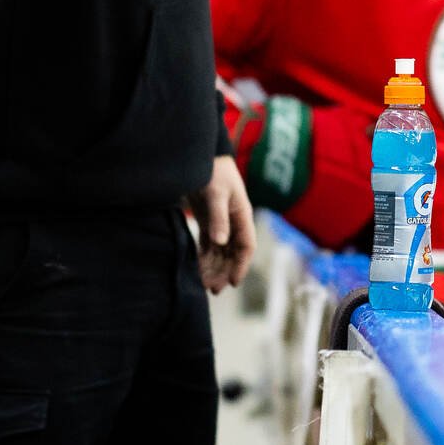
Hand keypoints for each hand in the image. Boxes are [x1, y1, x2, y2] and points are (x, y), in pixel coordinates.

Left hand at [189, 155, 256, 293]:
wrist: (201, 155)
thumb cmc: (213, 171)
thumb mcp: (216, 193)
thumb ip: (219, 218)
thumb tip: (221, 242)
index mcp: (242, 215)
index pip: (246, 246)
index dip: (241, 265)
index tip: (233, 283)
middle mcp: (234, 222)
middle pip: (232, 253)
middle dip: (225, 271)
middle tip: (213, 289)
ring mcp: (220, 222)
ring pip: (220, 251)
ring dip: (214, 267)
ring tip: (204, 284)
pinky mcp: (207, 220)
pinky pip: (208, 244)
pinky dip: (203, 257)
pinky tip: (196, 268)